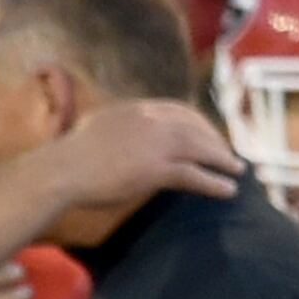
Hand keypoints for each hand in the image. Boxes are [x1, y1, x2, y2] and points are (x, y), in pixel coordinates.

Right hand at [40, 98, 239, 208]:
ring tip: (237, 171)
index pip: (180, 110)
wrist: (61, 171)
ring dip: (222, 160)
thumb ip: (119, 123)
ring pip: (200, 149)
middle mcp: (151, 120)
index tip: (210, 135)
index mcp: (137, 108)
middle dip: (216, 141)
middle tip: (229, 156)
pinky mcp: (155, 169)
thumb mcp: (98, 125)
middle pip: (196, 128)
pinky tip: (227, 190)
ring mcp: (154, 144)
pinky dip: (214, 182)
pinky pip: (194, 174)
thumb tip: (123, 129)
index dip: (200, 124)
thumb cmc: (70, 155)